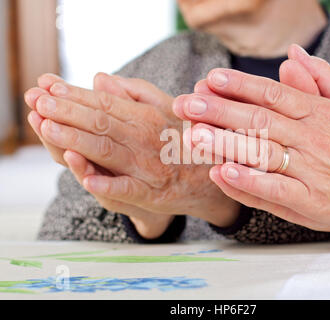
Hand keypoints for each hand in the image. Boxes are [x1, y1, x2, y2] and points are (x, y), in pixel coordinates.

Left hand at [26, 74, 239, 227]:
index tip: (50, 86)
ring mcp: (147, 167)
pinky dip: (107, 184)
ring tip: (47, 127)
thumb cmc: (184, 140)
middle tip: (37, 100)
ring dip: (75, 139)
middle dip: (67, 111)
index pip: (106, 103)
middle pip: (100, 123)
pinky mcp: (151, 193)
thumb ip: (135, 91)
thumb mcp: (167, 107)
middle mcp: (145, 139)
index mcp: (148, 117)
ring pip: (106, 150)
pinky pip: (126, 189)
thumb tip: (101, 77)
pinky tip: (86, 179)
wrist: (210, 176)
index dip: (76, 94)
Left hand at [173, 44, 329, 234]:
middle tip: (186, 104)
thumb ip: (320, 77)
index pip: (273, 95)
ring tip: (193, 135)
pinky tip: (222, 172)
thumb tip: (290, 55)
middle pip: (259, 121)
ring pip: (262, 154)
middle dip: (219, 112)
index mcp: (319, 113)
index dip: (240, 86)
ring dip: (225, 144)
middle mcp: (313, 139)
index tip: (210, 80)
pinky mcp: (311, 202)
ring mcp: (311, 171)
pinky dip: (248, 181)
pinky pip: (275, 191)